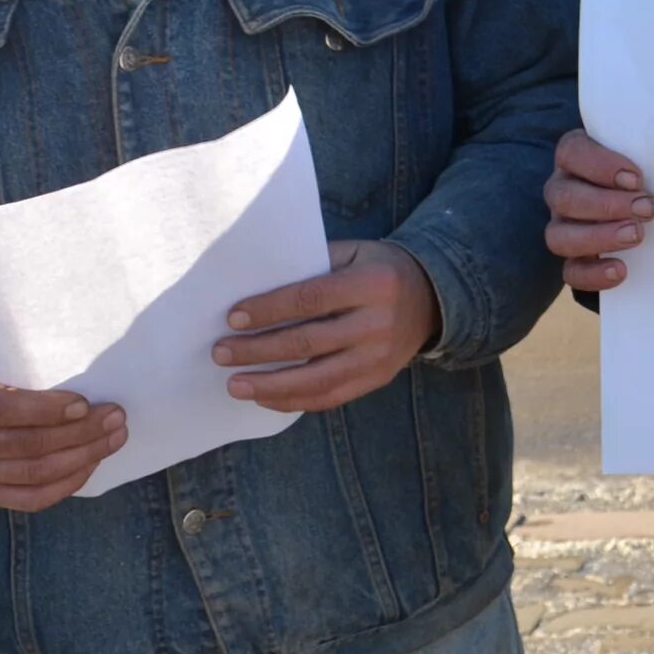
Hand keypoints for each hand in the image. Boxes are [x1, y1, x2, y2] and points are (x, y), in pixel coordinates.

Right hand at [0, 339, 126, 512]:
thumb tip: (79, 363)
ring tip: (114, 437)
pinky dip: (66, 483)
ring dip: (82, 457)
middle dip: (79, 433)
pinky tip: (91, 462)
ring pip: (33, 474)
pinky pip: (30, 499)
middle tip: (116, 416)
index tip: (85, 403)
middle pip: (24, 445)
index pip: (0, 409)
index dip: (46, 409)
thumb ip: (12, 358)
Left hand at [214, 239, 438, 412]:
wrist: (433, 297)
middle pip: (308, 342)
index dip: (269, 311)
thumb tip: (254, 288)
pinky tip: (265, 398)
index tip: (233, 318)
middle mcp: (378, 323)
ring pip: (317, 378)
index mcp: (371, 284)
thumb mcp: (353, 253)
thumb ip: (312, 267)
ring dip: (270, 385)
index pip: (310, 299)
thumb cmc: (378, 269)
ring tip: (234, 385)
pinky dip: (294, 400)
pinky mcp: (378, 379)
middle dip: (258, 350)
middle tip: (221, 353)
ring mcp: (380, 357)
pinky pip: (331, 397)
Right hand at [547, 130, 653, 294]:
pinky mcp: (574, 258)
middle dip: (607, 204)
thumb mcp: (653, 157)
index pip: (572, 152)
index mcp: (576, 157)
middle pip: (563, 196)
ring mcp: (563, 226)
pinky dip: (593, 273)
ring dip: (599, 236)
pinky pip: (571, 271)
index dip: (600, 165)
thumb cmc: (650, 174)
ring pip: (558, 236)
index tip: (636, 178)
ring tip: (636, 235)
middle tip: (647, 208)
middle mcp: (563, 190)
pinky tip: (621, 269)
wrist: (648, 211)